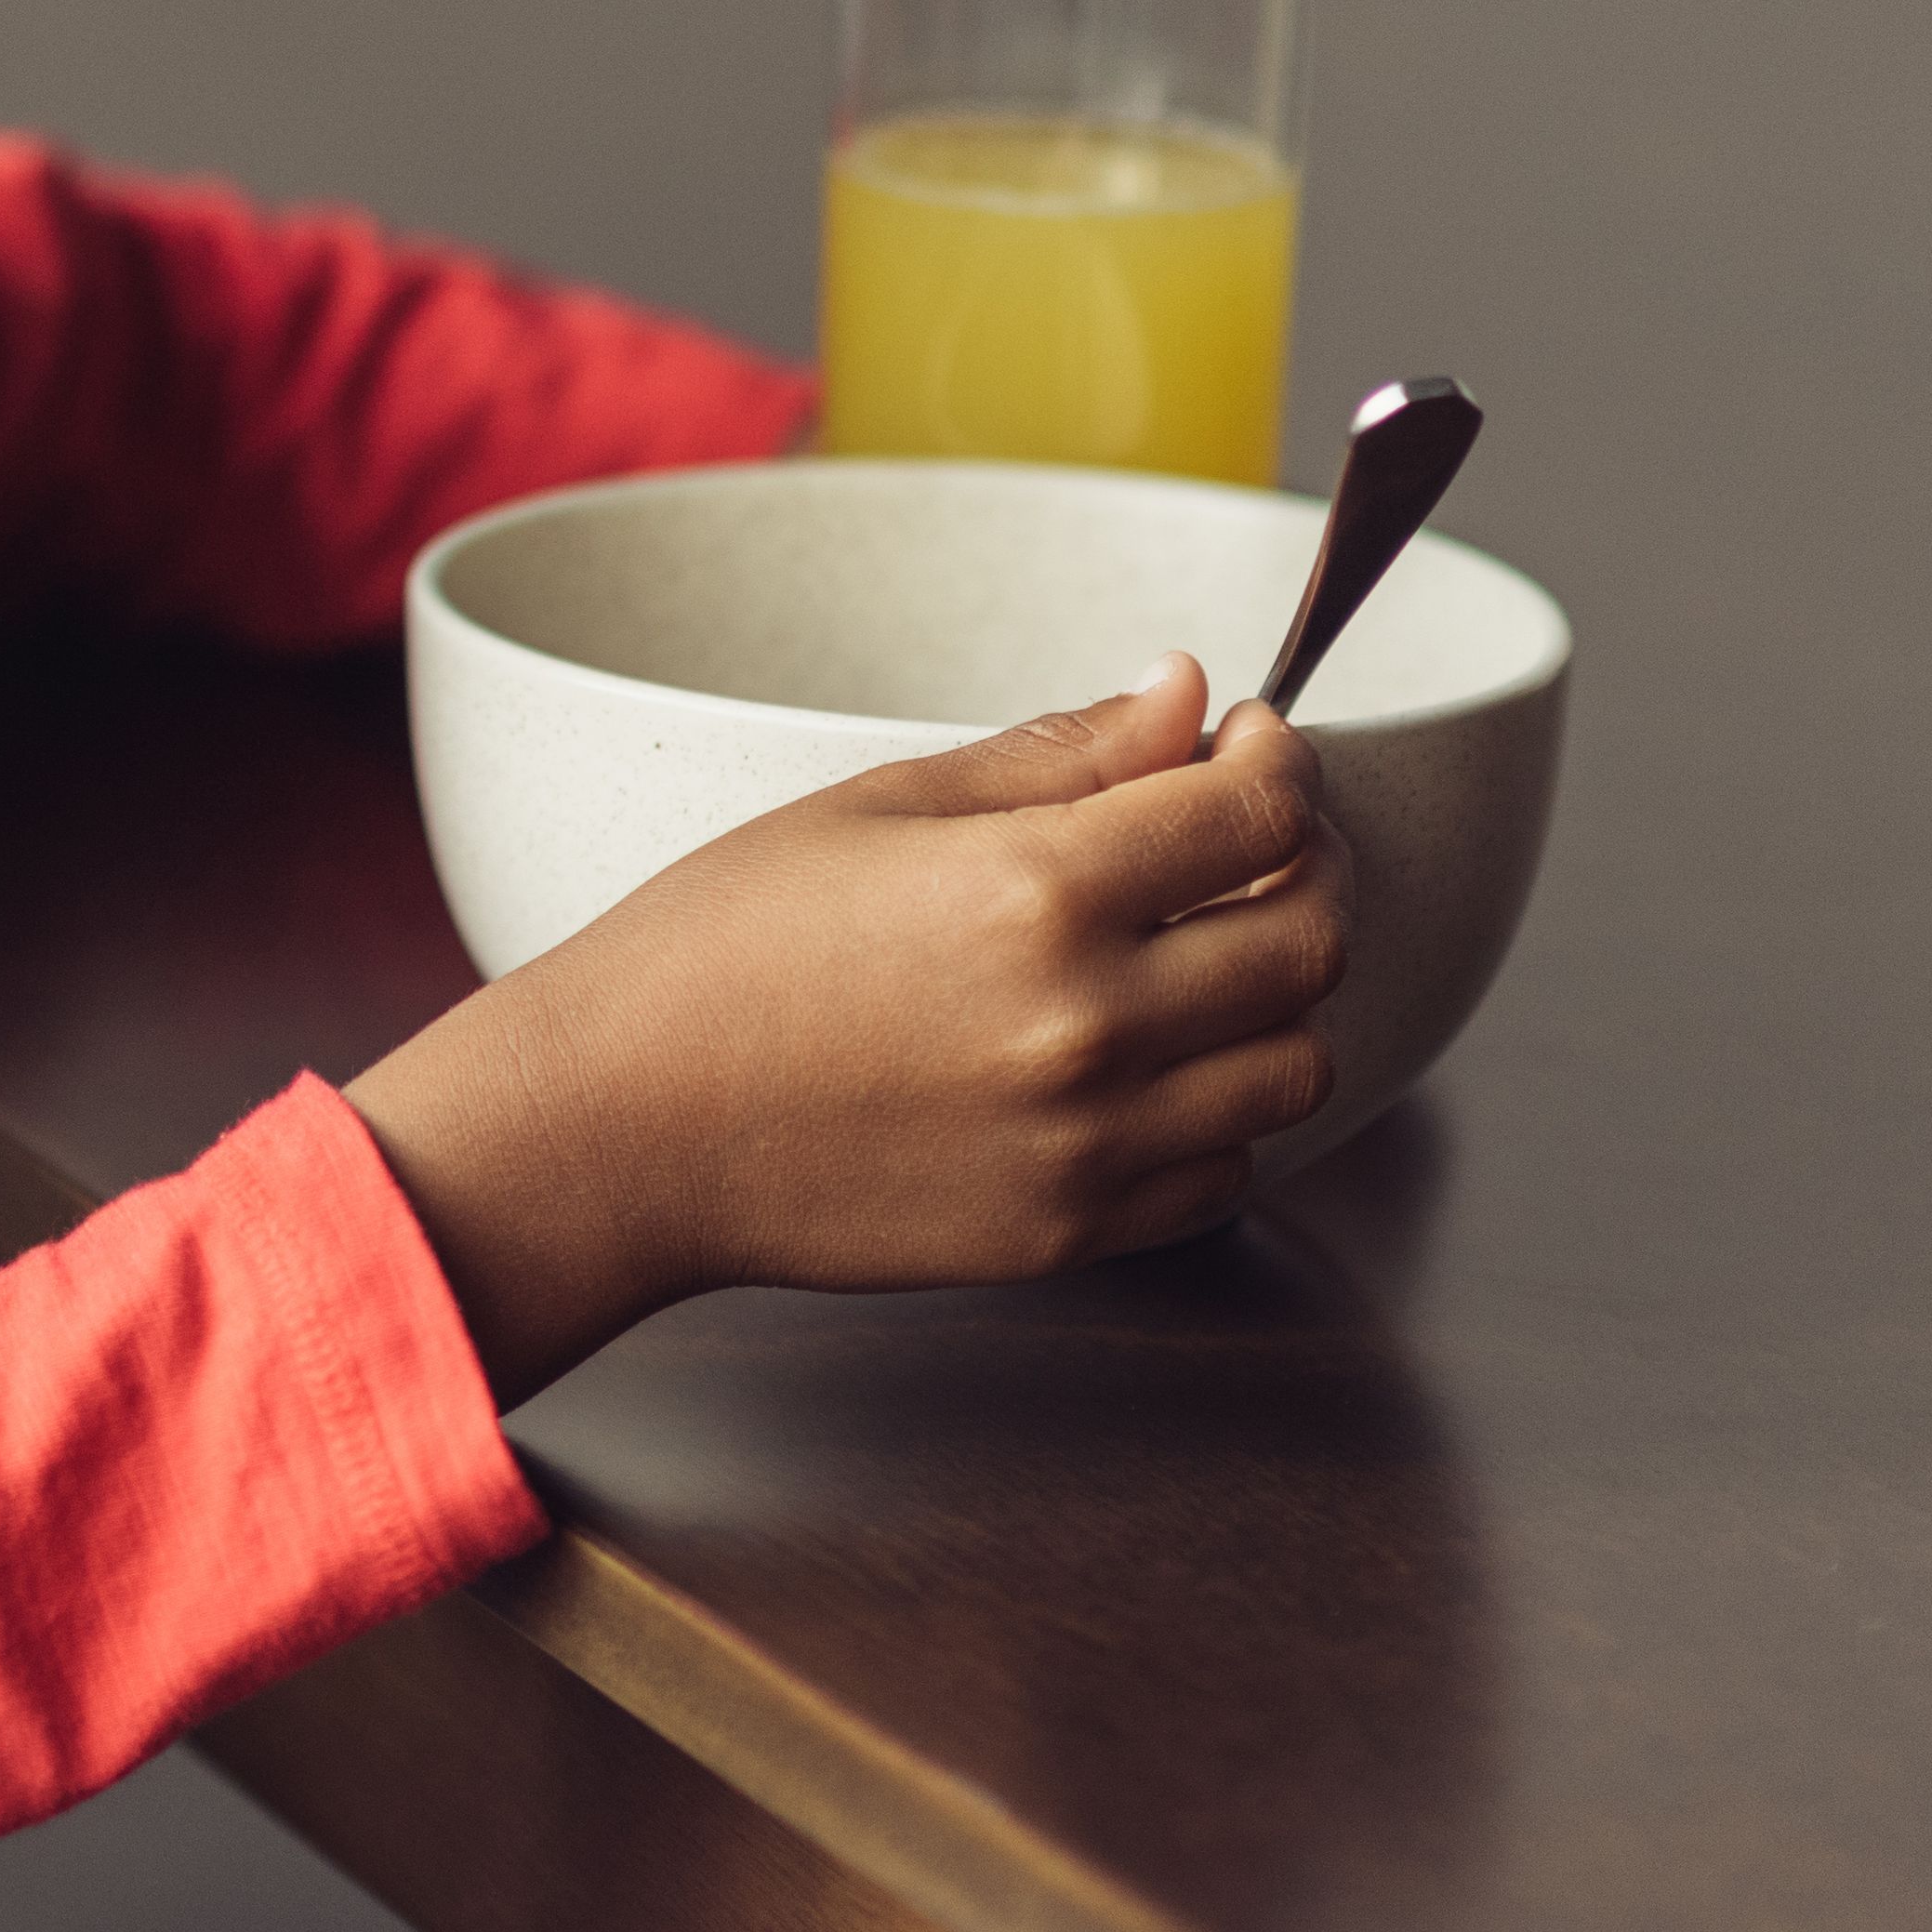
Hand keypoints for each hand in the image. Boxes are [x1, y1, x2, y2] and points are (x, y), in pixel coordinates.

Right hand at [347, 655, 1349, 1404]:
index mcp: (1036, 890)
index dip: (1276, 758)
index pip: (1258, 810)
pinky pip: (1227, 1170)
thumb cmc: (713, 954)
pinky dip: (1220, 1111)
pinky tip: (1148, 1063)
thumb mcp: (874, 809)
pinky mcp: (1070, 1230)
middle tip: (1253, 840)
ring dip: (1275, 998)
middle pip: (1311, 938)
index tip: (1249, 743)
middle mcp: (1088, 1023)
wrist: (621, 1125)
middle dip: (1309, 865)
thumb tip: (1180, 700)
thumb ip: (1055, 757)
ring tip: (1202, 958)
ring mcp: (1089, 1141)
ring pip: (1295, 1064)